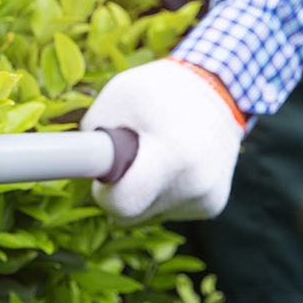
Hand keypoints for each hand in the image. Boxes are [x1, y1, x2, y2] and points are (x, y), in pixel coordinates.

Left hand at [80, 59, 246, 224]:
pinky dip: (161, 190)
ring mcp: (208, 198)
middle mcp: (196, 185)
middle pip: (133, 214)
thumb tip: (80, 162)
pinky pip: (168, 208)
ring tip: (156, 152)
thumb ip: (94, 131)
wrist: (221, 88)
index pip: (123, 205)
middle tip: (124, 160)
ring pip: (150, 213)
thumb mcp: (119, 95)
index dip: (104, 194)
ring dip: (142, 191)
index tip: (103, 175)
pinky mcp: (213, 204)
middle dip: (119, 192)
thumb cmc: (163, 88)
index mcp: (172, 158)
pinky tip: (172, 162)